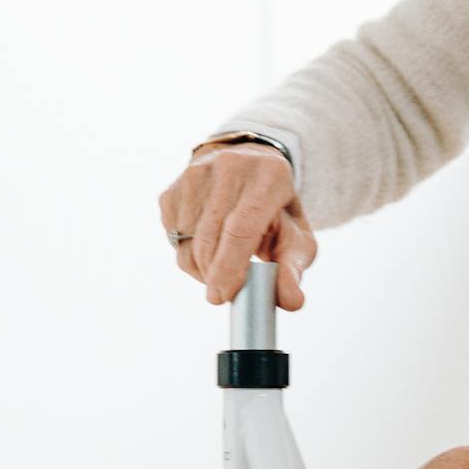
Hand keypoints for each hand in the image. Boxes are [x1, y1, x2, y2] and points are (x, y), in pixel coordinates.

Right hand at [158, 141, 316, 310]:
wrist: (248, 171)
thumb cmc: (276, 212)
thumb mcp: (295, 237)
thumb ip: (293, 270)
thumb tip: (292, 301)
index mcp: (269, 175)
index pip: (241, 228)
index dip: (229, 266)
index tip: (222, 296)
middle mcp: (230, 166)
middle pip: (209, 239)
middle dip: (213, 276)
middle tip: (226, 291)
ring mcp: (196, 175)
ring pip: (187, 243)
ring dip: (201, 269)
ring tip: (222, 264)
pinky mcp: (173, 189)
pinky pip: (173, 239)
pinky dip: (189, 255)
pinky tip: (208, 246)